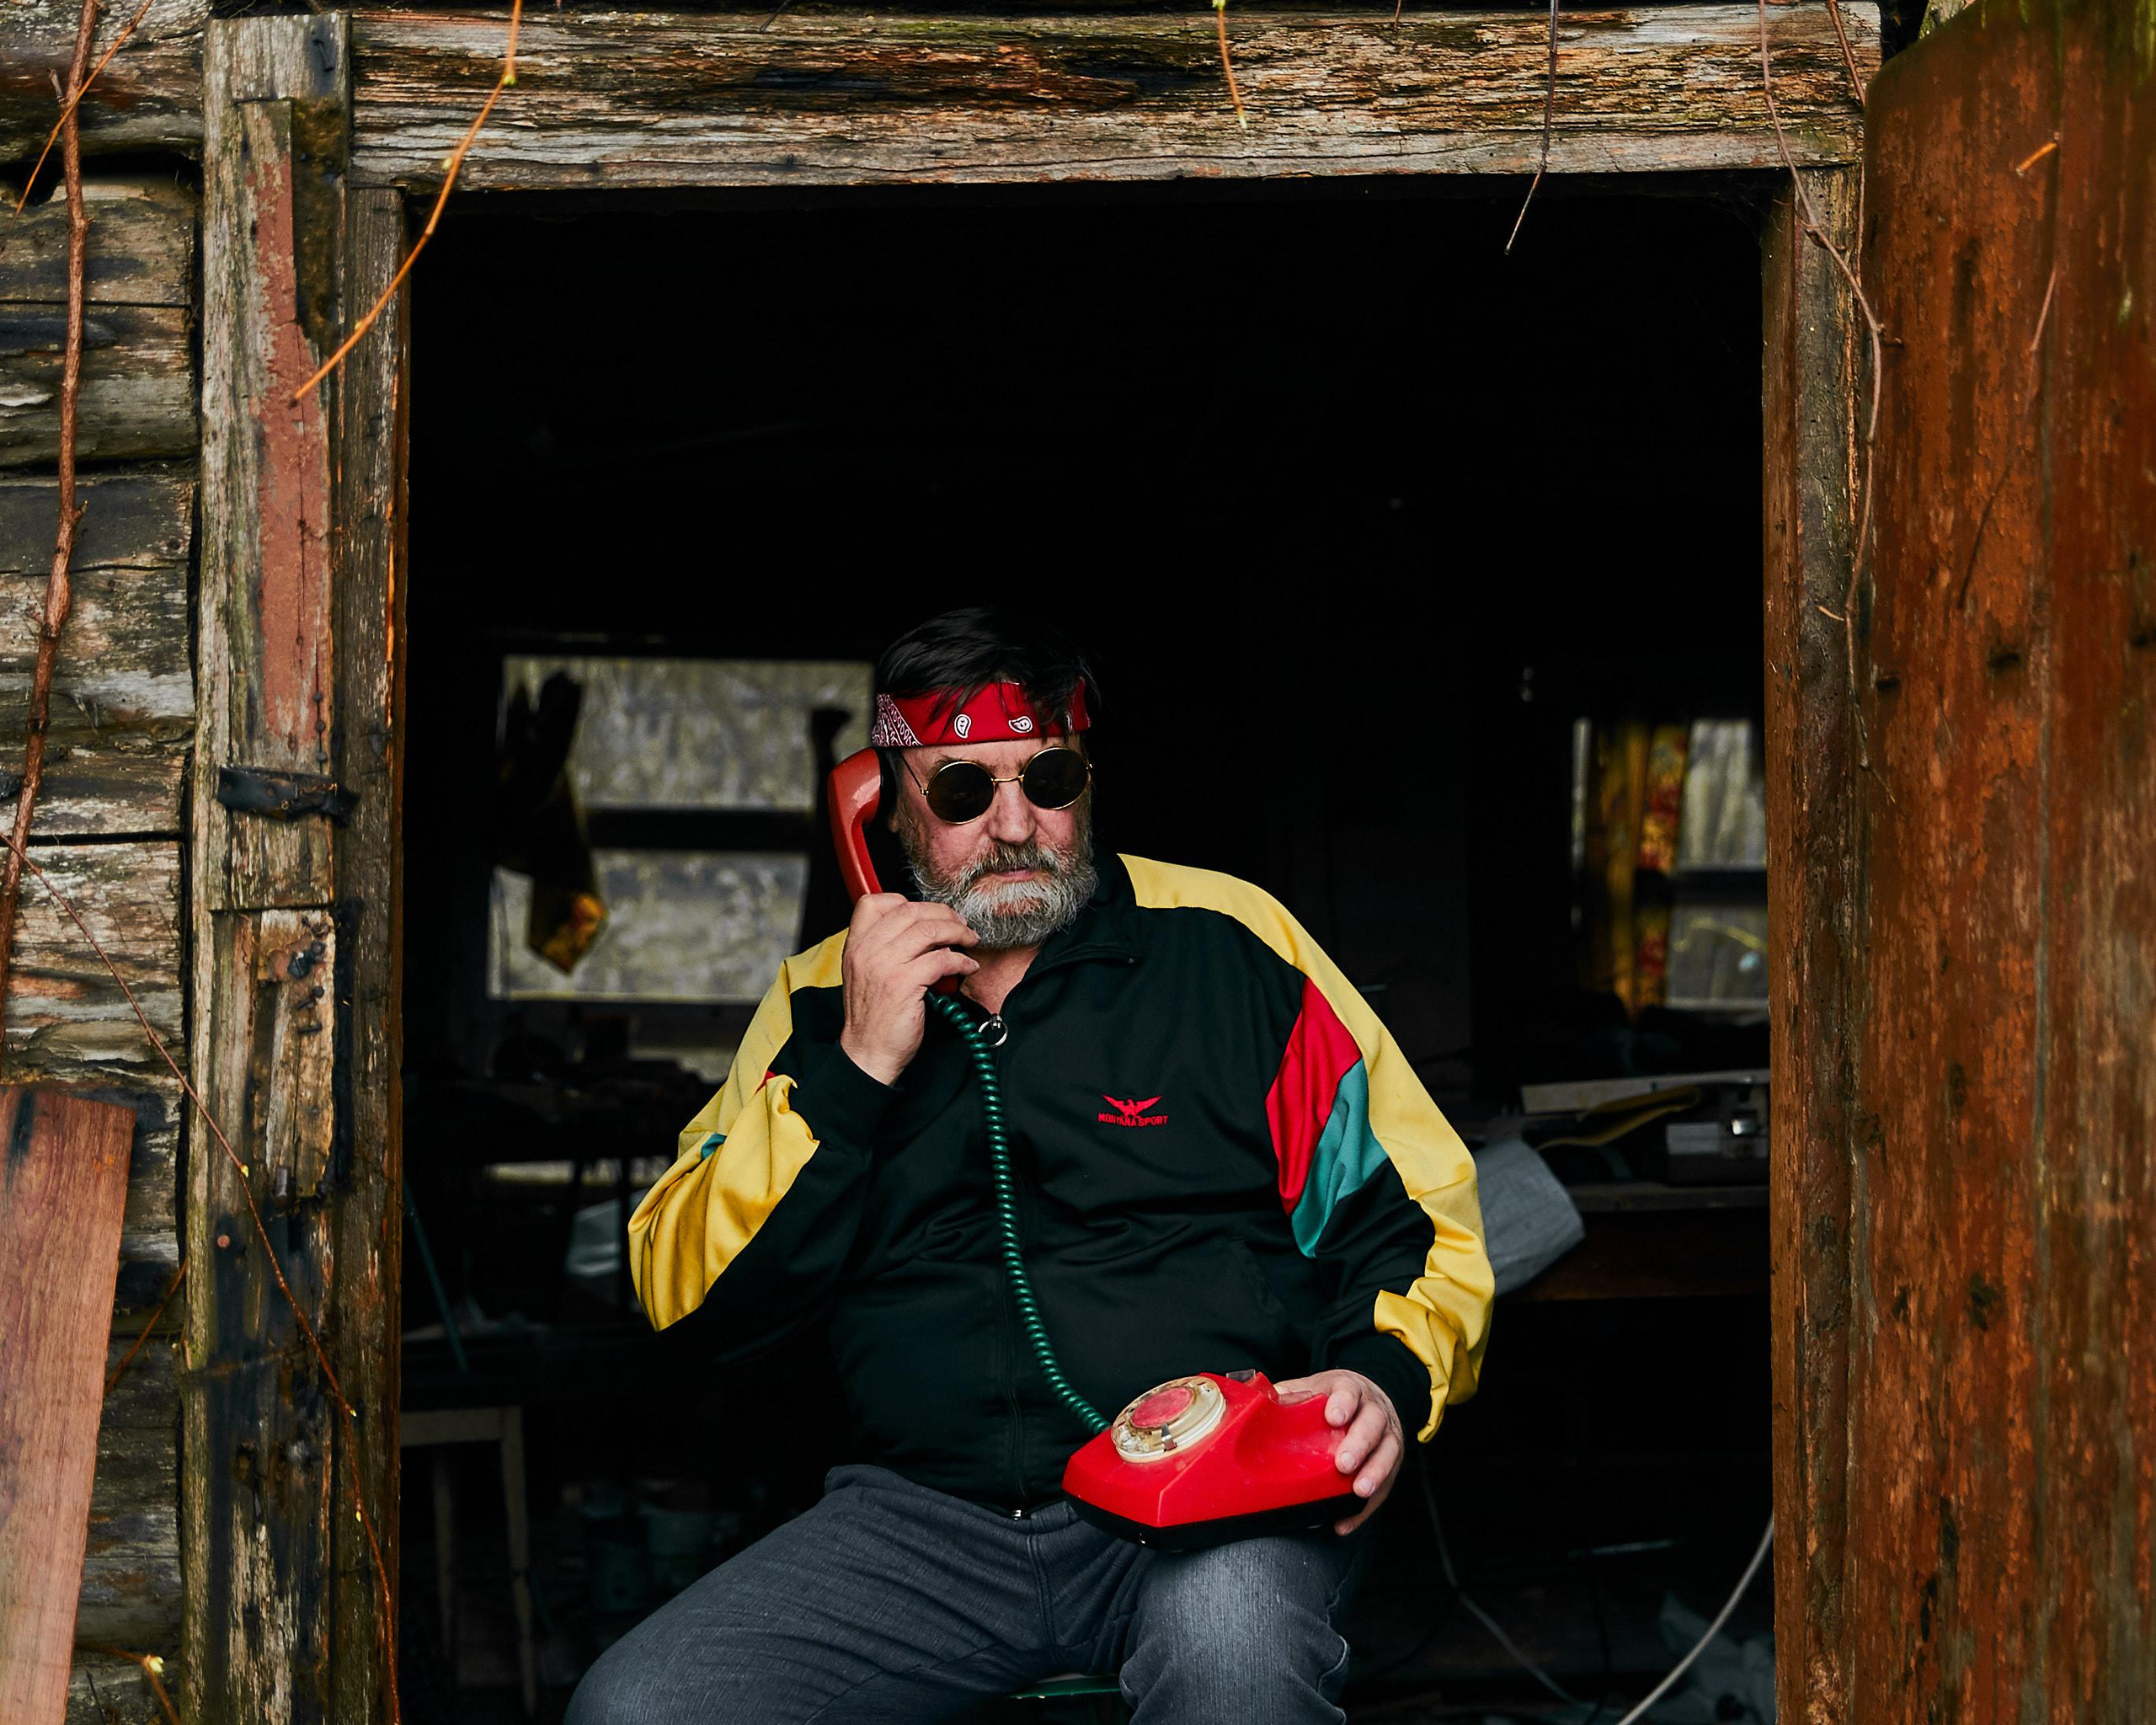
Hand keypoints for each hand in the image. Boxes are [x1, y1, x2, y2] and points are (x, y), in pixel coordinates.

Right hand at [837, 894, 979, 1085]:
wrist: (868, 1053)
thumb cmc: (872, 1017)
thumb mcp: (865, 974)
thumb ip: (884, 949)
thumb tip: (923, 930)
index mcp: (855, 945)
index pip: (873, 903)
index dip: (905, 901)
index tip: (927, 913)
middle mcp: (867, 951)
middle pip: (910, 911)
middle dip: (943, 914)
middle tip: (960, 924)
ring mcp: (884, 966)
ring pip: (929, 931)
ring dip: (957, 933)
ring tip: (969, 941)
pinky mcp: (904, 984)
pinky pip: (942, 960)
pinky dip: (961, 961)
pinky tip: (967, 967)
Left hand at [1275, 1369, 1402, 1534]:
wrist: (1369, 1399)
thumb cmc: (1335, 1398)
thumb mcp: (1314, 1387)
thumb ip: (1291, 1394)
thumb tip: (1259, 1404)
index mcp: (1350, 1390)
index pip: (1350, 1392)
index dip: (1344, 1403)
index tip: (1334, 1417)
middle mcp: (1374, 1411)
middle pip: (1373, 1424)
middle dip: (1359, 1444)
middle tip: (1343, 1464)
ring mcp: (1387, 1437)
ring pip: (1388, 1452)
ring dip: (1374, 1473)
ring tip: (1358, 1491)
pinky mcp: (1391, 1463)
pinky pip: (1385, 1486)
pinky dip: (1366, 1508)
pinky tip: (1347, 1521)